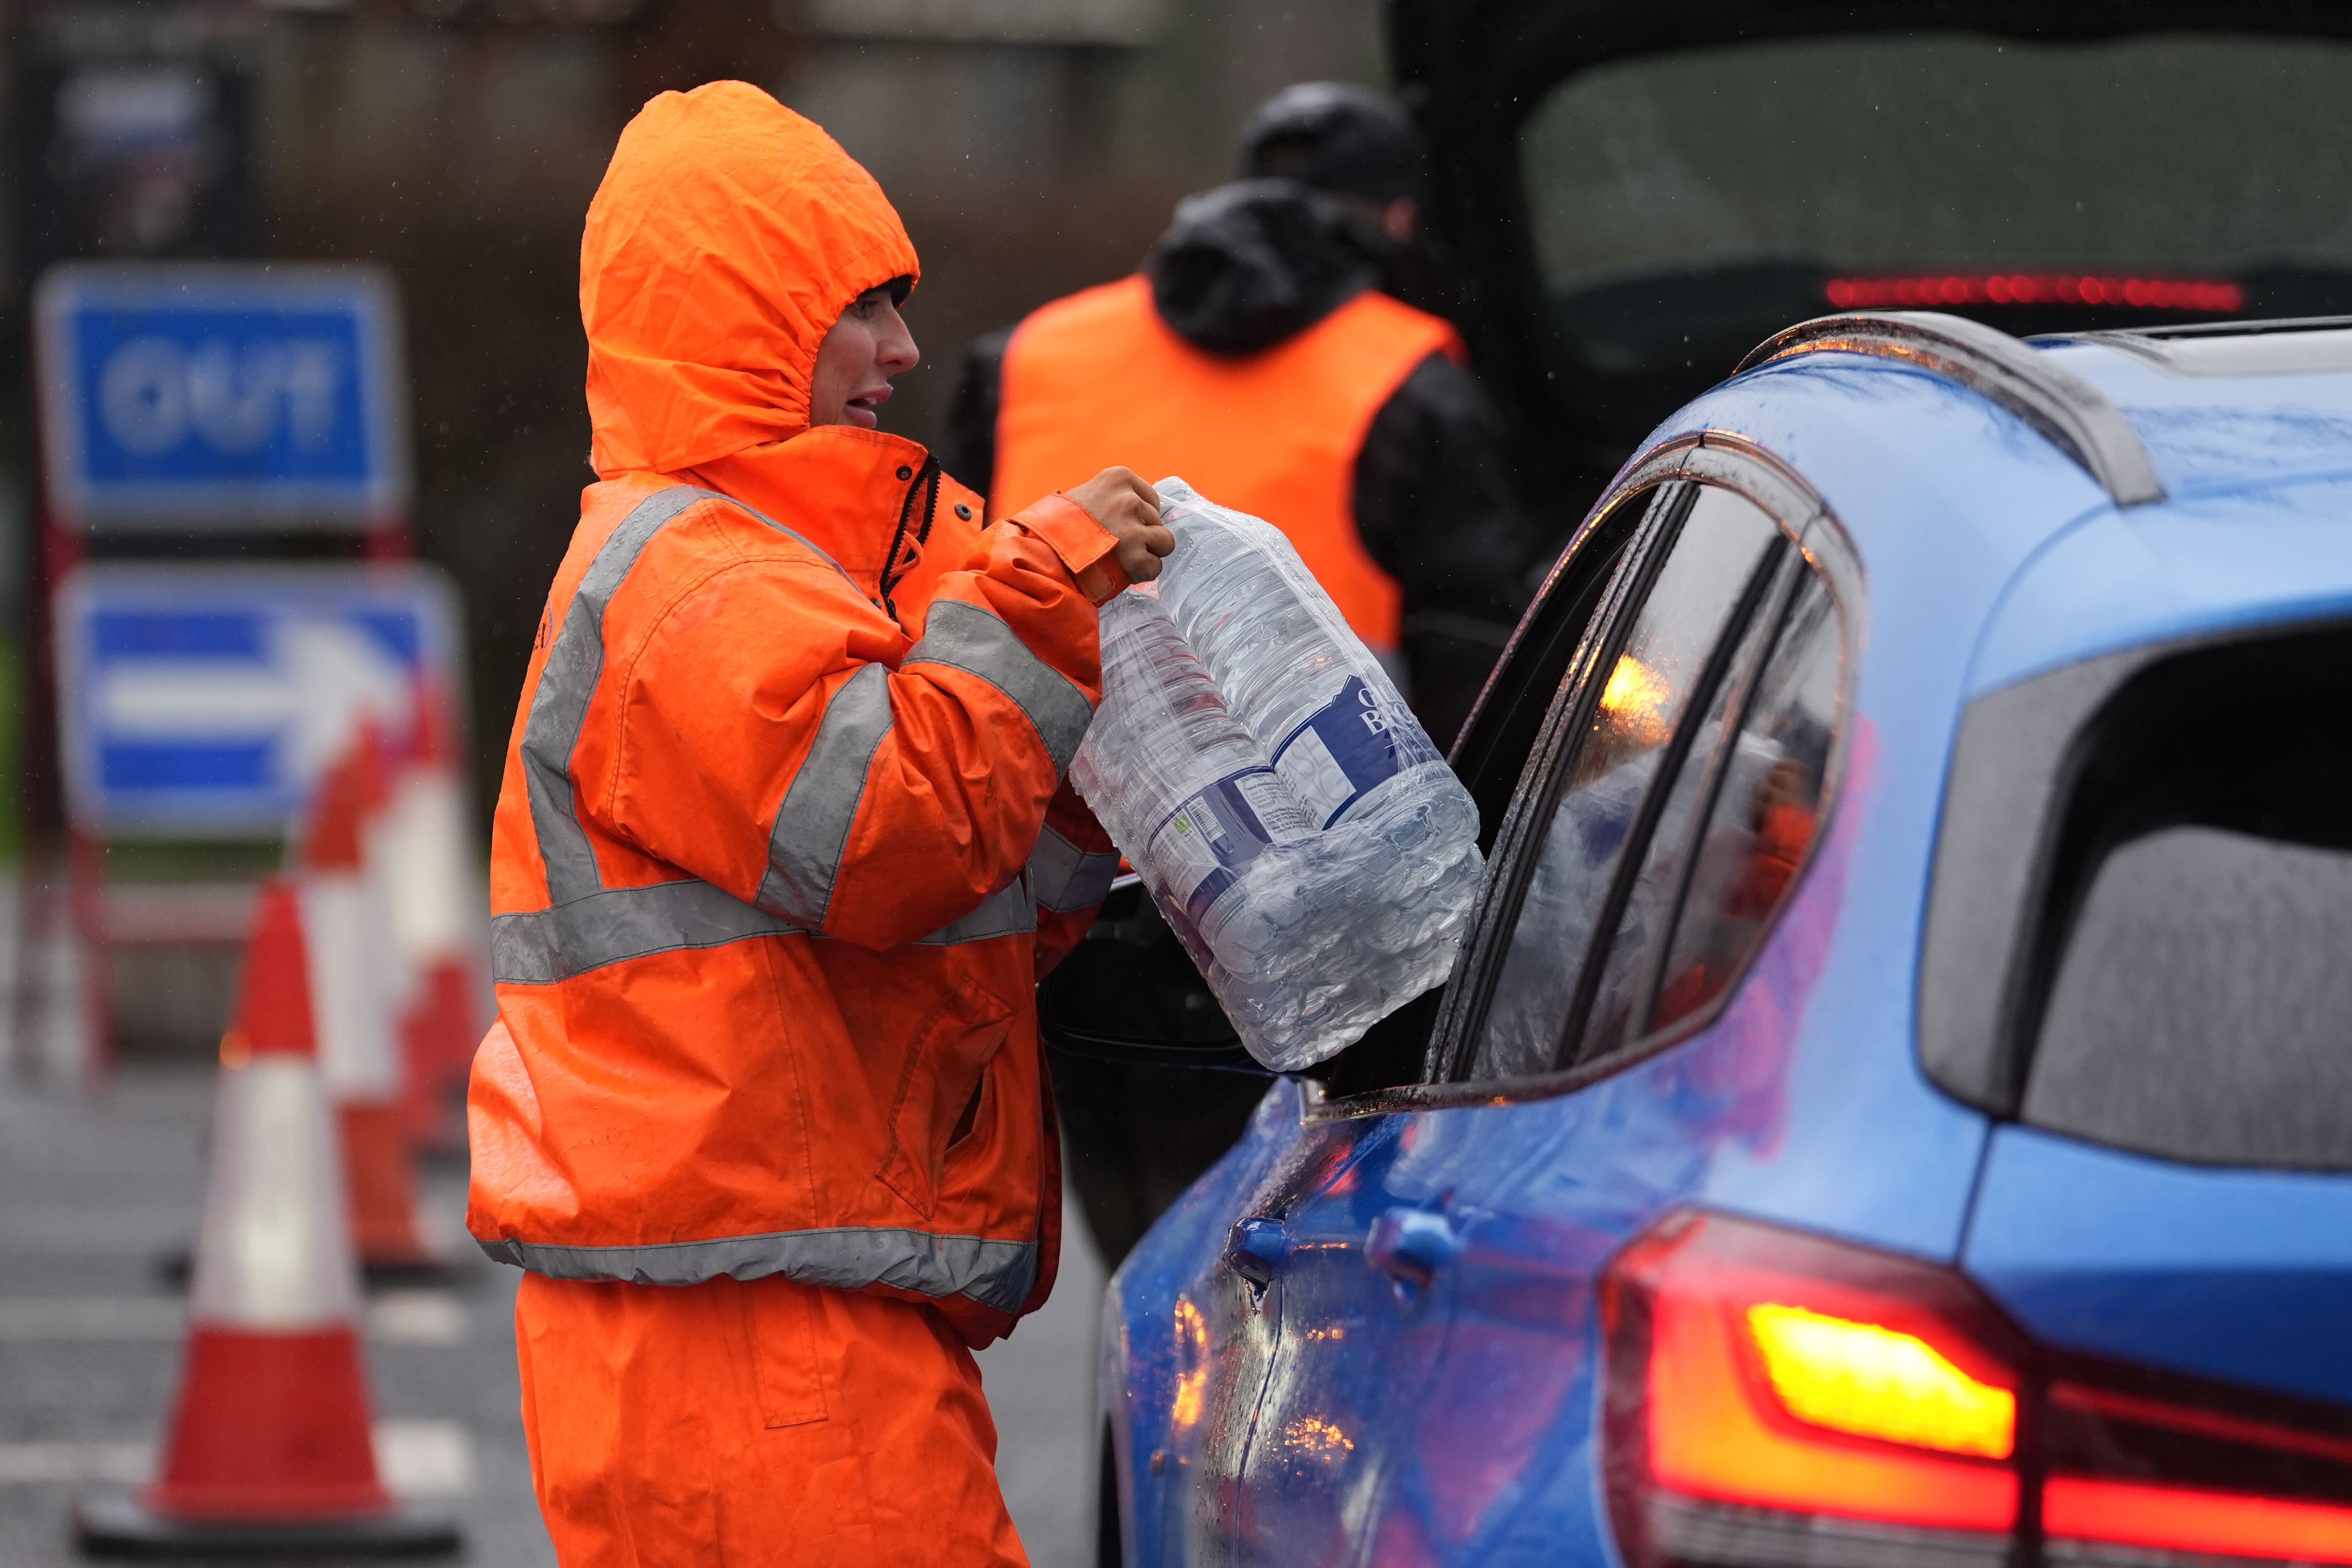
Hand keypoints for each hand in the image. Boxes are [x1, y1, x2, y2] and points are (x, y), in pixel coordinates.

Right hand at [1065, 468, 1174, 595]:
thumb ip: (1114, 497)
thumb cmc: (1060, 526)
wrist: (1043, 554)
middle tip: (1116, 545)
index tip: (1120, 526)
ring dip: (1148, 554)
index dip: (1139, 516)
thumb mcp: (1087, 494)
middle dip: (1143, 535)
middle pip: (1157, 520)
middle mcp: (1129, 499)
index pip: (1151, 498)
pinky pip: (1155, 567)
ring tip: (1122, 558)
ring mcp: (1133, 529)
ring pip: (1165, 543)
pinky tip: (1121, 571)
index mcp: (1119, 478)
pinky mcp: (1136, 557)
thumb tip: (1140, 506)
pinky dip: (1142, 574)